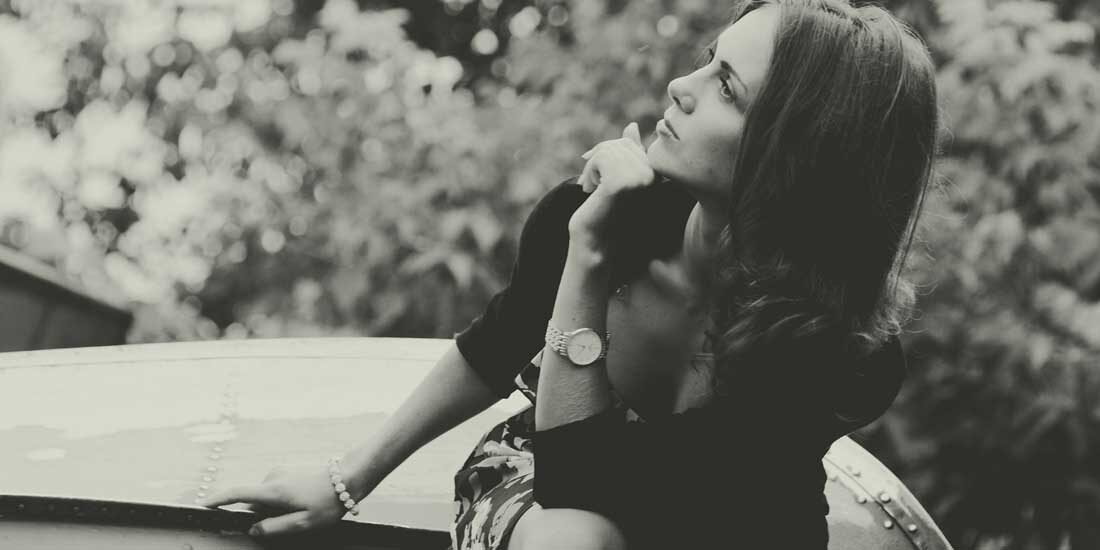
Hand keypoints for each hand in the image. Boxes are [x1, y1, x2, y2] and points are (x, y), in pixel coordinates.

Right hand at [195, 464, 354, 537]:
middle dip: (261, 516)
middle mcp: (272, 478)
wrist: (348, 478)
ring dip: (274, 510)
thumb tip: (254, 529)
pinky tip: (301, 506)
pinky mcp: (286, 475)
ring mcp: (279, 474)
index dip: (218, 500)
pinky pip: (274, 493)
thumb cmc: (327, 502)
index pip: (237, 493)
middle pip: (253, 502)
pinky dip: (280, 504)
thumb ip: (274, 528)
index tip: (202, 506)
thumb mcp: (302, 523)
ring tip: (302, 513)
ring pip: (265, 499)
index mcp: (273, 490)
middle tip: (290, 521)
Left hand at [570, 122, 656, 252]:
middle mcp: (654, 176)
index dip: (605, 153)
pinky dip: (589, 172)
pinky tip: (591, 191)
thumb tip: (633, 126)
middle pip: (619, 144)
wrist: (593, 240)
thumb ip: (627, 153)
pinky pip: (601, 158)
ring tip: (592, 189)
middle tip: (591, 184)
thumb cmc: (604, 209)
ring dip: (591, 168)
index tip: (595, 174)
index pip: (628, 143)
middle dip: (597, 159)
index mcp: (656, 174)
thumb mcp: (616, 176)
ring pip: (608, 150)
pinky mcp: (623, 184)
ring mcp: (640, 180)